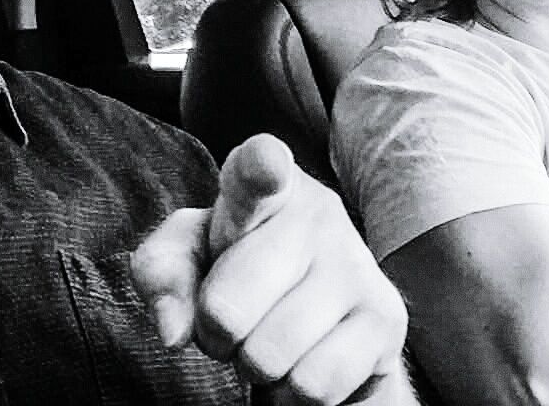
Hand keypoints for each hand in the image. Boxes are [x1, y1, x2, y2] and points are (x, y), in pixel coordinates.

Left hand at [131, 134, 409, 403]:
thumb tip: (175, 331)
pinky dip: (292, 394)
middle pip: (226, 309)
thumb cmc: (236, 274)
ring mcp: (356, 263)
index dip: (261, 168)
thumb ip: (162, 274)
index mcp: (263, 186)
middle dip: (216, 335)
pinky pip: (312, 385)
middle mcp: (317, 212)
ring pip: (269, 356)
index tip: (267, 165)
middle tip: (235, 320)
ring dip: (255, 367)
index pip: (258, 169)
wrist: (318, 318)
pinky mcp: (386, 317)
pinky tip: (302, 362)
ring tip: (270, 338)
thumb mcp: (186, 261)